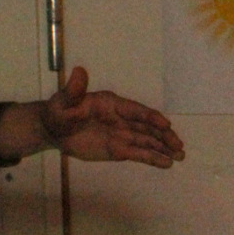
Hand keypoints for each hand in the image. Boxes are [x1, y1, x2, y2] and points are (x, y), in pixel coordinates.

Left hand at [0, 67, 184, 166]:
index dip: (150, 117)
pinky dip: (152, 158)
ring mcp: (122, 134)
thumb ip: (74, 91)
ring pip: (147, 140)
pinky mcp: (119, 149)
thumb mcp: (64, 101)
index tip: (165, 124)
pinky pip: (138, 153)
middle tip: (178, 146)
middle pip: (147, 127)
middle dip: (163, 135)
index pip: (135, 110)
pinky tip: (166, 163)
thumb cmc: (59, 112)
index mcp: (112, 104)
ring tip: (179, 157)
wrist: (54, 130)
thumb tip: (78, 70)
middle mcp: (122, 118)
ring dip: (163, 148)